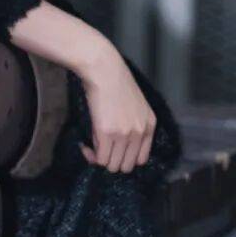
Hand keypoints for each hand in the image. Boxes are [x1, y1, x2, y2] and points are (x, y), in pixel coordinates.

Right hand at [78, 43, 156, 172]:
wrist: (104, 70)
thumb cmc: (116, 83)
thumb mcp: (135, 106)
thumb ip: (132, 126)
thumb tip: (115, 147)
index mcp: (149, 126)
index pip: (141, 159)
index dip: (125, 159)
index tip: (114, 153)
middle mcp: (139, 133)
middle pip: (127, 166)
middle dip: (112, 162)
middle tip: (100, 152)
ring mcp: (124, 134)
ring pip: (113, 165)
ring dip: (101, 160)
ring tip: (92, 149)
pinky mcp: (107, 133)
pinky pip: (100, 158)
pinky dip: (91, 156)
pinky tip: (86, 146)